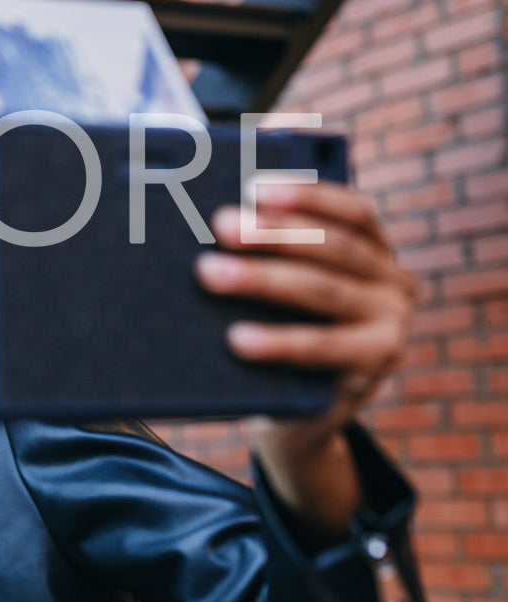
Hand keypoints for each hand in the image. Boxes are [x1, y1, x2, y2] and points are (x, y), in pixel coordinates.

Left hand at [195, 181, 415, 536]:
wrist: (297, 415)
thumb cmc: (279, 329)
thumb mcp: (281, 291)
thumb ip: (266, 254)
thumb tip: (208, 220)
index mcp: (374, 251)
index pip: (352, 211)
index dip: (307, 196)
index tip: (256, 187)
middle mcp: (393, 284)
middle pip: (332, 248)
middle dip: (272, 233)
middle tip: (219, 224)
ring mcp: (389, 328)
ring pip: (323, 292)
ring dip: (262, 278)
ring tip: (209, 272)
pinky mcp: (371, 371)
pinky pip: (320, 350)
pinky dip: (276, 341)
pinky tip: (236, 338)